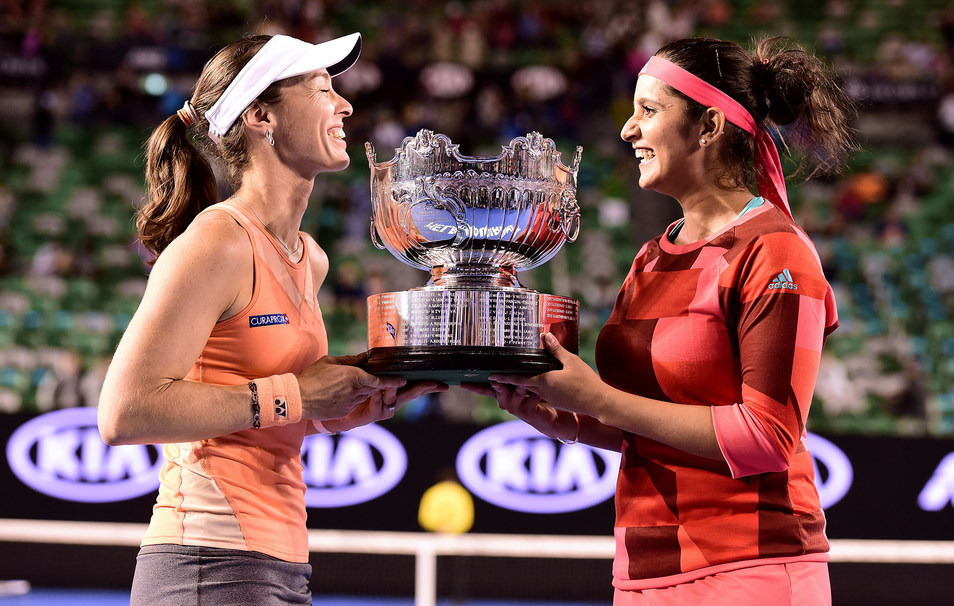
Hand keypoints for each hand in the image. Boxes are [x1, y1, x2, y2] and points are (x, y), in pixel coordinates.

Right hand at [296, 353, 406, 420]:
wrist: (296, 398)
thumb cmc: (311, 377)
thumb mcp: (330, 362)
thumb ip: (350, 360)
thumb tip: (364, 357)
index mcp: (353, 376)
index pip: (378, 380)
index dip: (392, 381)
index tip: (402, 380)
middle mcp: (355, 391)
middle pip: (373, 388)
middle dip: (379, 384)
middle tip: (382, 379)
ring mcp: (350, 404)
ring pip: (364, 396)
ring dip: (363, 390)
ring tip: (350, 384)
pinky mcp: (344, 412)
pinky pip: (354, 404)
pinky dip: (353, 398)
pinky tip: (340, 394)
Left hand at [322, 379, 447, 432]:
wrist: (335, 410)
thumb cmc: (352, 392)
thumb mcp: (365, 376)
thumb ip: (374, 368)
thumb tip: (380, 352)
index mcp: (393, 391)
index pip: (413, 386)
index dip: (427, 384)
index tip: (441, 381)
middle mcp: (391, 401)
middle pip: (411, 394)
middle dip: (423, 388)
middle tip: (435, 383)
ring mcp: (383, 410)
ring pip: (395, 400)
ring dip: (396, 390)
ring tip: (400, 381)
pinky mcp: (372, 416)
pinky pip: (377, 406)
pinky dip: (378, 398)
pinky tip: (377, 390)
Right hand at [461, 379, 569, 438]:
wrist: (550, 417)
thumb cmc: (536, 396)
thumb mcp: (523, 383)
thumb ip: (516, 373)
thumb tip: (512, 354)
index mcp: (502, 392)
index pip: (485, 388)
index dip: (474, 386)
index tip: (462, 383)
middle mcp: (506, 401)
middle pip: (498, 390)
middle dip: (497, 384)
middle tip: (494, 379)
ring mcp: (515, 407)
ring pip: (517, 392)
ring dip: (521, 386)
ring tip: (525, 382)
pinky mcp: (527, 412)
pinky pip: (532, 398)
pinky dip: (537, 393)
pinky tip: (543, 391)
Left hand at [486, 333, 605, 416]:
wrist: (598, 402)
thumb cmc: (586, 381)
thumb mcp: (571, 361)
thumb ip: (556, 349)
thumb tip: (545, 336)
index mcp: (544, 381)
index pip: (519, 378)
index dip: (505, 377)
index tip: (491, 376)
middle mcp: (543, 392)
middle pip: (523, 384)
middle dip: (512, 380)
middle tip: (500, 373)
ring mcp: (550, 399)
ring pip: (533, 389)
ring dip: (525, 383)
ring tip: (520, 374)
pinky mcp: (557, 402)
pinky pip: (542, 393)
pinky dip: (538, 387)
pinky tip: (542, 380)